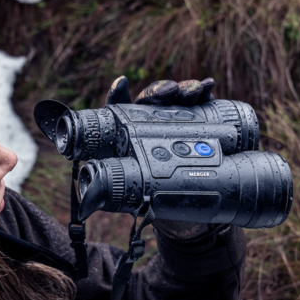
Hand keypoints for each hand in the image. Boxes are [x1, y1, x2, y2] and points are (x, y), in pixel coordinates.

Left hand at [107, 75, 220, 239]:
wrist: (183, 215)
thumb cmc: (152, 197)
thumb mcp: (133, 188)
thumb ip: (113, 184)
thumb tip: (90, 192)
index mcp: (132, 132)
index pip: (124, 106)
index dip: (121, 93)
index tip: (122, 84)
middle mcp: (154, 122)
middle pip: (155, 98)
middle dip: (161, 91)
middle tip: (168, 94)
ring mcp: (179, 122)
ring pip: (178, 97)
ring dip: (184, 88)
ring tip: (192, 91)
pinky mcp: (202, 125)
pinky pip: (203, 104)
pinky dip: (205, 91)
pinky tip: (209, 86)